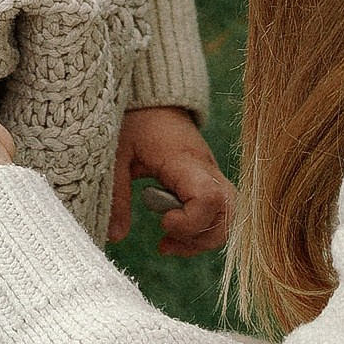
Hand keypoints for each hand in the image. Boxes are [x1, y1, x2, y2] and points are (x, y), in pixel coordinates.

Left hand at [109, 106, 235, 254]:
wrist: (153, 99)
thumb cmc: (135, 121)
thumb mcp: (117, 156)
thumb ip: (117, 196)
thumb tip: (115, 237)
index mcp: (185, 161)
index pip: (209, 197)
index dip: (191, 221)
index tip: (162, 222)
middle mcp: (206, 169)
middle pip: (228, 212)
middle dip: (200, 237)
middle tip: (165, 242)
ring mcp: (211, 175)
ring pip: (228, 215)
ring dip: (201, 238)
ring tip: (167, 244)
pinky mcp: (208, 180)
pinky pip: (219, 211)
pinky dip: (202, 228)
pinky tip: (174, 232)